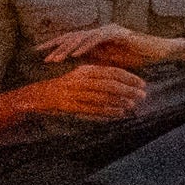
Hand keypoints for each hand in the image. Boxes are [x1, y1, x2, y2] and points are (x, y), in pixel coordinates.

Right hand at [28, 63, 147, 119]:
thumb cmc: (69, 84)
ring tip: (132, 105)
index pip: (113, 72)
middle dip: (129, 90)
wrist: (41, 94)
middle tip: (142, 95)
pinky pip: (93, 109)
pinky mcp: (71, 106)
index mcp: (86, 70)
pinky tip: (119, 113)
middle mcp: (81, 80)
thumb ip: (102, 75)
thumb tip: (125, 80)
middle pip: (110, 85)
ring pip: (102, 98)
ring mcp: (75, 93)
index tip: (143, 83)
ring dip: (120, 101)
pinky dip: (107, 111)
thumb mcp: (84, 74)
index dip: (130, 78)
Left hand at [41, 23, 183, 68]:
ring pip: (83, 37)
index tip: (38, 53)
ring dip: (68, 48)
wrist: (160, 52)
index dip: (54, 45)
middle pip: (73, 36)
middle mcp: (101, 31)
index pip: (72, 39)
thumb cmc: (138, 58)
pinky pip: (98, 39)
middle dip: (56, 46)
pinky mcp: (118, 33)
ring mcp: (109, 30)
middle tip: (41, 57)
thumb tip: (76, 68)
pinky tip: (76, 54)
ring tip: (55, 59)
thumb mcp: (111, 62)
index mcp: (98, 37)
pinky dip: (86, 46)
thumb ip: (96, 60)